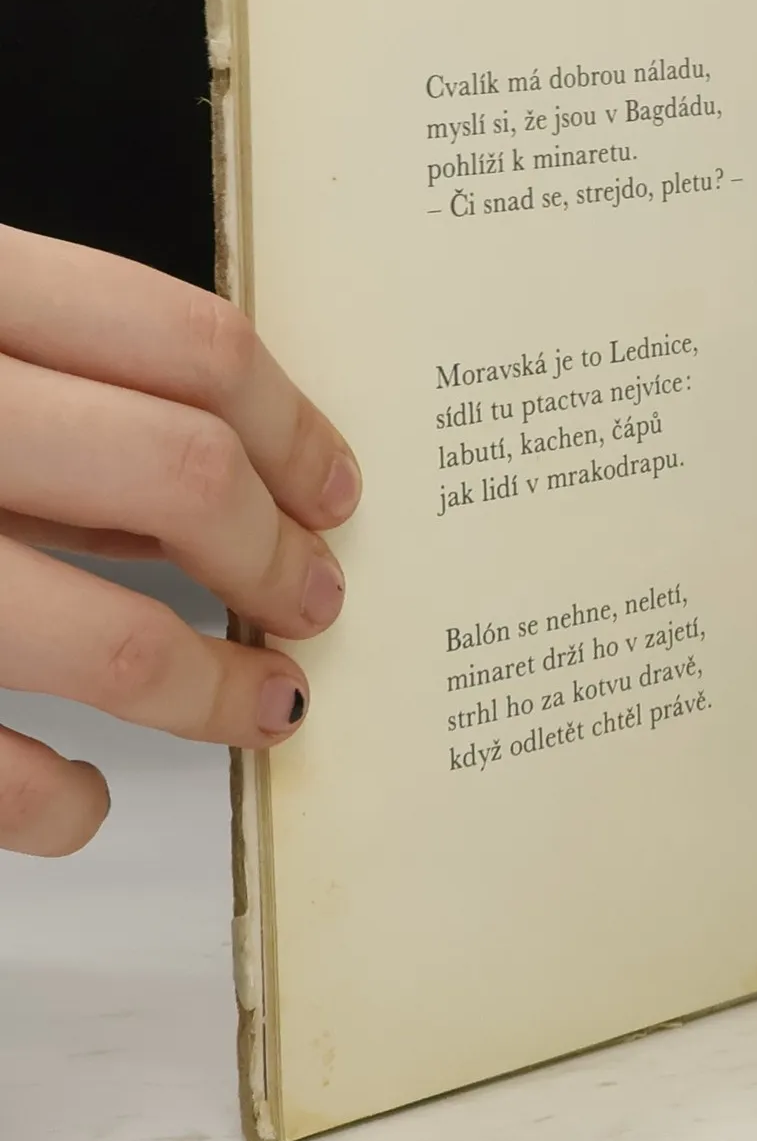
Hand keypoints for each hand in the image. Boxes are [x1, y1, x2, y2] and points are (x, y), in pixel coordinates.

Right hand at [0, 227, 357, 856]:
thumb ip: (36, 380)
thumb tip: (215, 480)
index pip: (181, 340)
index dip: (292, 423)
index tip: (335, 492)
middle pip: (178, 472)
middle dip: (274, 554)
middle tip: (313, 601)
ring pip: (106, 639)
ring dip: (211, 688)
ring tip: (260, 705)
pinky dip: (50, 799)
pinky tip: (77, 800)